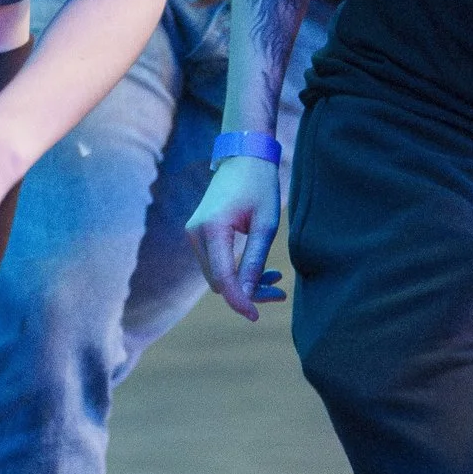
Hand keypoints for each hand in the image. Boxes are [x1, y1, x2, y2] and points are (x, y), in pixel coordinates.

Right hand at [187, 156, 284, 321]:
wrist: (243, 157)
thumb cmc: (259, 185)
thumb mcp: (266, 224)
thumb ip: (255, 261)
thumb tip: (248, 296)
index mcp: (212, 228)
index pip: (222, 278)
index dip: (239, 300)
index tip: (256, 316)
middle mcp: (196, 233)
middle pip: (218, 281)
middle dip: (246, 292)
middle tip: (278, 293)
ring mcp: (194, 234)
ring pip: (217, 275)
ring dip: (244, 283)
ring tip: (275, 281)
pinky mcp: (199, 234)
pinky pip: (216, 263)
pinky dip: (237, 271)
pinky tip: (262, 272)